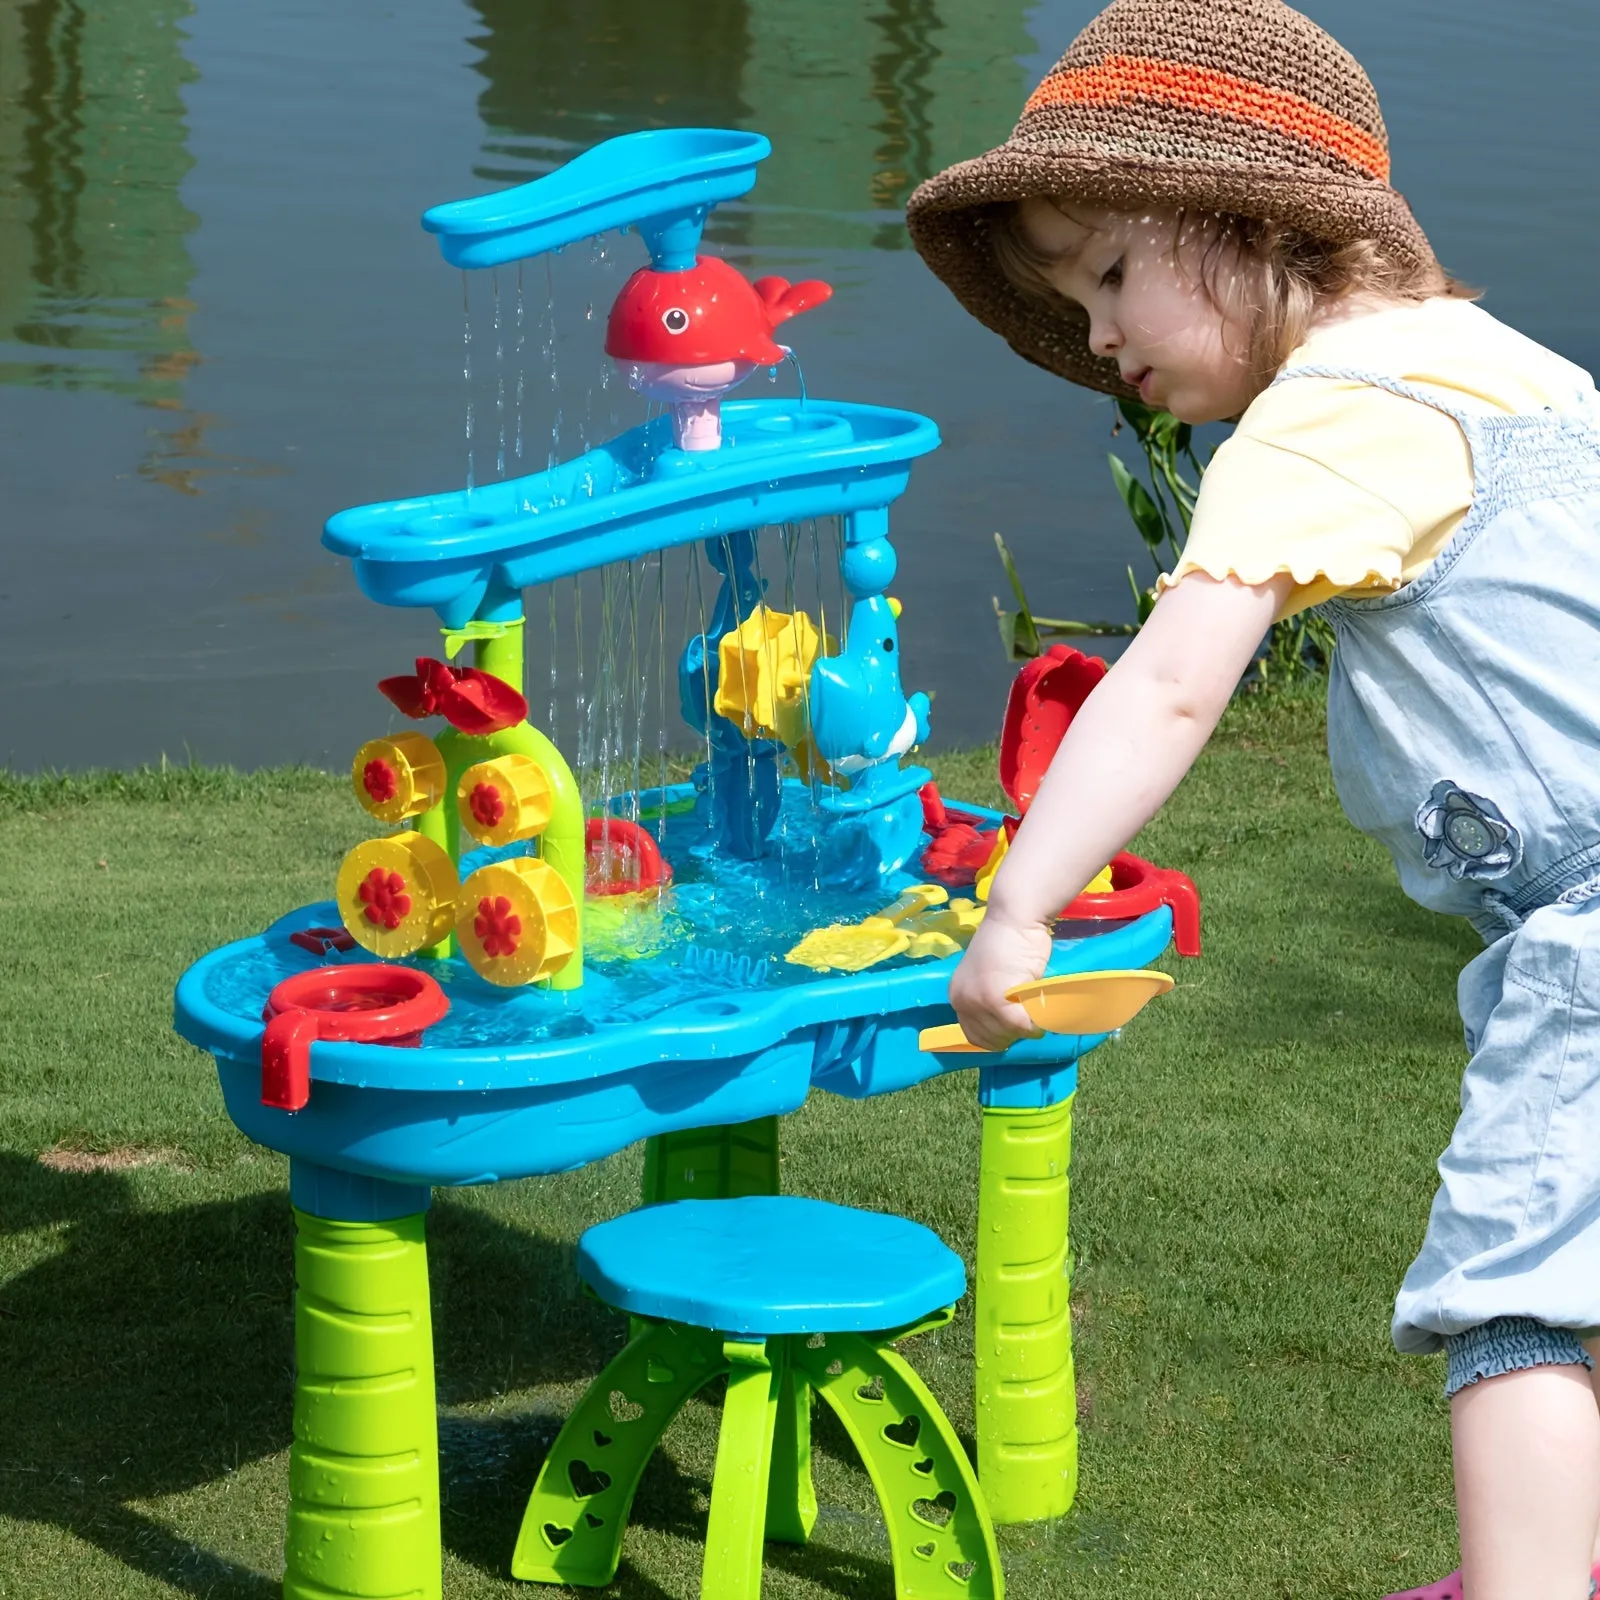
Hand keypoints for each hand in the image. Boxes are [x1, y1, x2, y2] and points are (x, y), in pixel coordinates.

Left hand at [948, 911, 1051, 1052]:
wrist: (1014, 918)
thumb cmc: (1008, 943)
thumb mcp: (990, 977)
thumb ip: (992, 1000)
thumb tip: (1008, 1028)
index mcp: (958, 996)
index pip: (974, 1036)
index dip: (998, 1036)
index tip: (1014, 1028)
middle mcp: (962, 1000)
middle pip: (991, 1039)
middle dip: (1013, 1033)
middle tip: (1028, 1014)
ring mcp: (977, 1001)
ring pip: (1007, 1033)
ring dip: (1024, 1027)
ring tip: (1034, 1007)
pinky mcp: (996, 1000)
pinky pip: (1020, 1025)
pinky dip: (1035, 1024)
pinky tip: (1042, 1011)